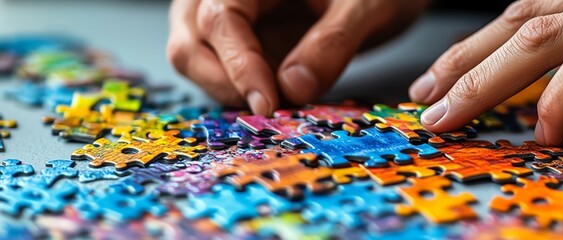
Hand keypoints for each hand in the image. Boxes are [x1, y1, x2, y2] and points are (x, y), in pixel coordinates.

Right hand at [168, 0, 426, 114]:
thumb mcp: (365, 7)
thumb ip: (332, 43)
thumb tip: (292, 90)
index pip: (220, 19)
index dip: (240, 66)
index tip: (268, 105)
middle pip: (190, 45)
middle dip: (226, 86)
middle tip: (273, 113)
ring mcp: (226, 21)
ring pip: (198, 63)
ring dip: (233, 94)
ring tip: (283, 108)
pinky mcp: (237, 45)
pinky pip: (221, 74)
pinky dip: (244, 94)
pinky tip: (278, 105)